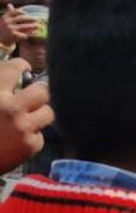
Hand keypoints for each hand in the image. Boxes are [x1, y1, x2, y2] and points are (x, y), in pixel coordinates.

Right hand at [0, 5, 38, 45]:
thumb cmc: (3, 28)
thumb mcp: (5, 20)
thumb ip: (9, 13)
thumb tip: (9, 4)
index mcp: (5, 16)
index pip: (16, 12)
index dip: (24, 12)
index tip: (29, 14)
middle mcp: (7, 22)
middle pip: (22, 18)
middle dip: (31, 18)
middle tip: (38, 19)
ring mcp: (10, 29)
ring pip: (24, 26)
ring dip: (33, 26)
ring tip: (39, 26)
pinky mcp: (13, 35)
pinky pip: (24, 33)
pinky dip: (30, 33)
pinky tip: (35, 32)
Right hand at [0, 59, 53, 173]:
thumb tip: (10, 85)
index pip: (13, 69)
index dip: (20, 66)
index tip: (23, 67)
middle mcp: (10, 108)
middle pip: (42, 91)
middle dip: (38, 93)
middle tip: (33, 97)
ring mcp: (22, 128)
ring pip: (48, 113)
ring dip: (38, 116)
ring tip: (27, 120)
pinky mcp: (29, 146)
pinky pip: (39, 137)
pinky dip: (30, 139)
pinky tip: (16, 142)